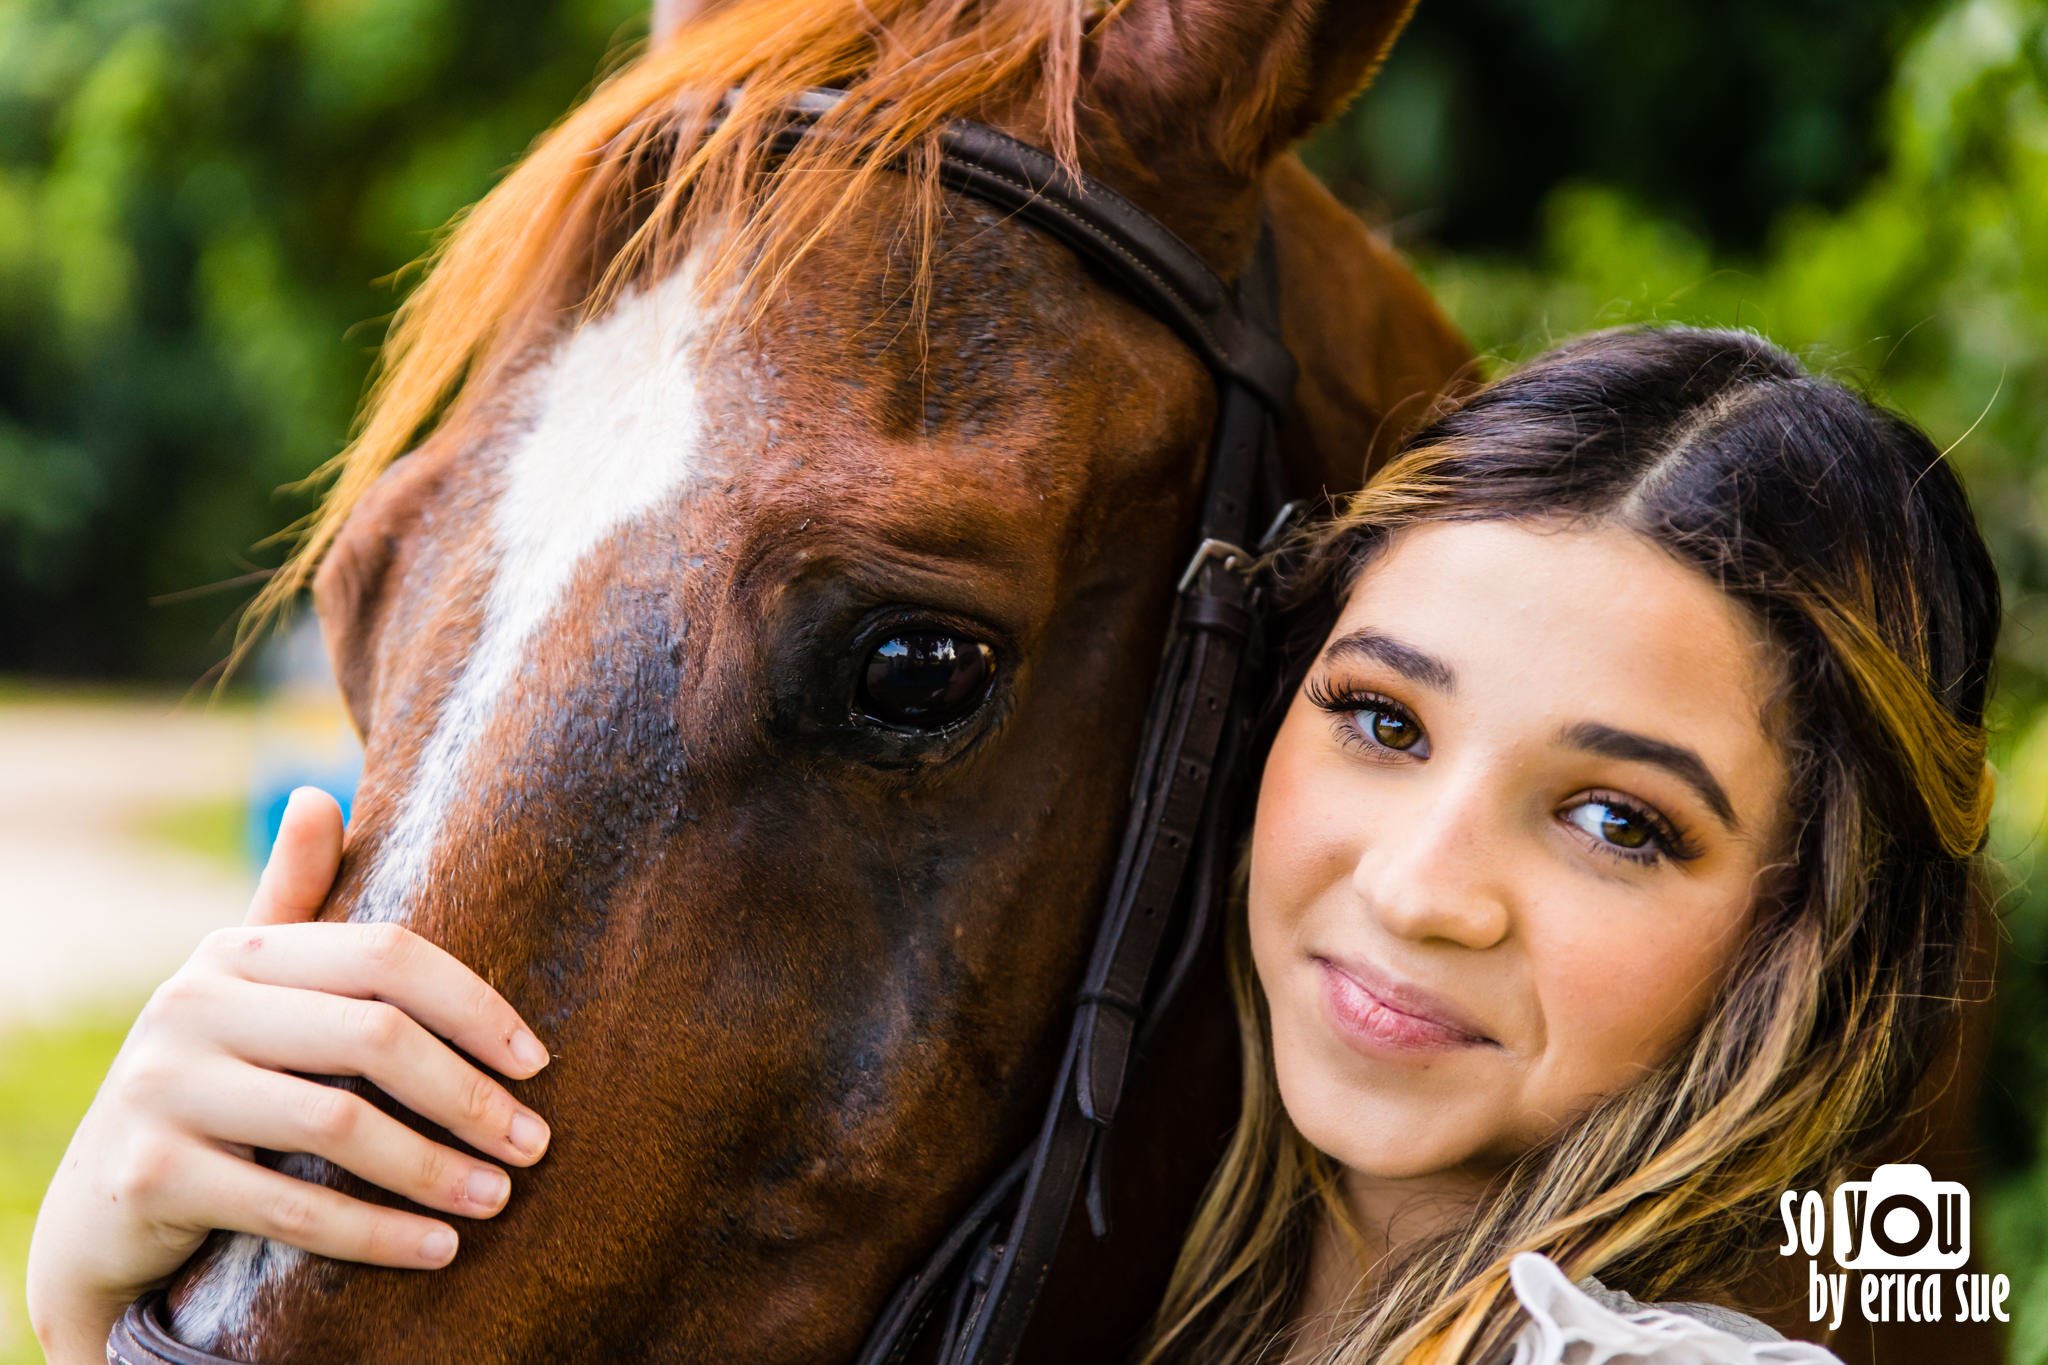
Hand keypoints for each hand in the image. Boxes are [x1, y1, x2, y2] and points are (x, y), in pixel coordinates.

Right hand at [26, 788, 552, 1363]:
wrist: (99, 1205)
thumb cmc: (211, 1079)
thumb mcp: (245, 990)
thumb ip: (290, 901)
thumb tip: (319, 794)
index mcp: (236, 954)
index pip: (389, 957)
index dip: (474, 1007)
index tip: (539, 1063)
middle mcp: (192, 1007)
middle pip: (375, 1039)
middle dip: (470, 1097)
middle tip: (535, 1145)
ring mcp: (163, 1090)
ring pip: (339, 1127)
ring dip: (435, 1170)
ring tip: (499, 1198)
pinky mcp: (150, 1176)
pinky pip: (290, 1208)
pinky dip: (376, 1234)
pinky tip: (438, 1249)